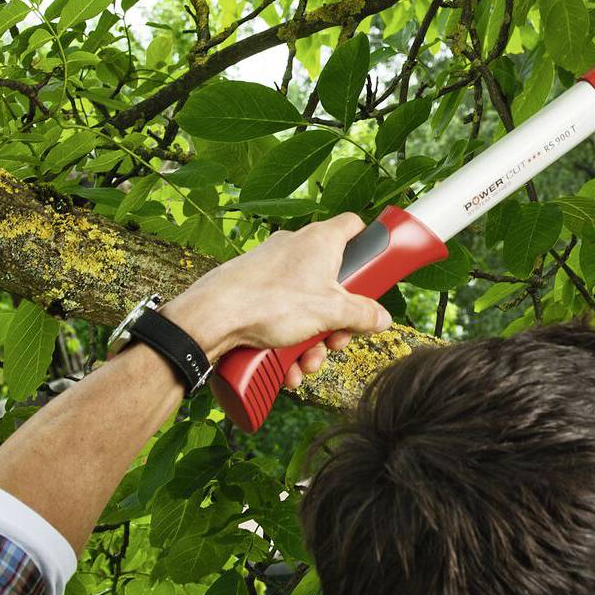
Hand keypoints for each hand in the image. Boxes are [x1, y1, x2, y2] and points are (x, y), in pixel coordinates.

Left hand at [166, 213, 392, 388]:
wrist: (212, 317)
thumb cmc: (272, 302)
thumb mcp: (331, 313)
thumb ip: (362, 314)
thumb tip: (382, 318)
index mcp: (320, 241)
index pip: (353, 226)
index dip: (368, 242)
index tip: (374, 267)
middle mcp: (296, 249)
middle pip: (333, 281)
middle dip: (338, 319)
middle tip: (337, 340)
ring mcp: (273, 269)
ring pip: (307, 305)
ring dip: (313, 340)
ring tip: (307, 363)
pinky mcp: (254, 289)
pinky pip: (282, 315)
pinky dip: (288, 342)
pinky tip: (287, 368)